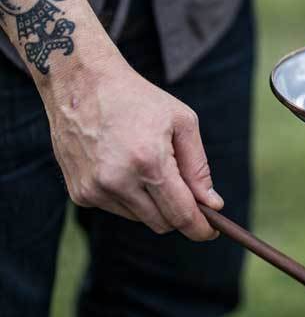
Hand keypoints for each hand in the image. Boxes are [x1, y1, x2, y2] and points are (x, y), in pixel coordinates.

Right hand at [44, 56, 222, 239]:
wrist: (82, 84)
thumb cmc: (140, 100)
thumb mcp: (182, 122)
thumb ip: (198, 168)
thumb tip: (211, 205)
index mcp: (149, 162)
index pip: (180, 213)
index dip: (200, 228)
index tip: (212, 232)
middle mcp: (118, 181)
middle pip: (162, 222)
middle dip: (180, 214)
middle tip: (189, 195)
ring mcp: (94, 189)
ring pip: (140, 218)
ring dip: (153, 204)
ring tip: (150, 166)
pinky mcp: (79, 193)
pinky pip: (117, 209)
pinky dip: (130, 198)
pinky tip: (125, 167)